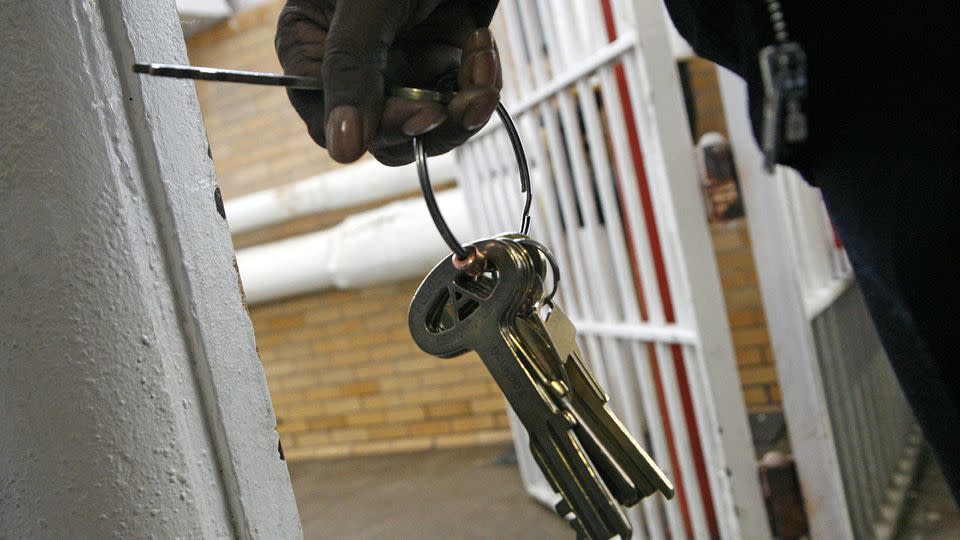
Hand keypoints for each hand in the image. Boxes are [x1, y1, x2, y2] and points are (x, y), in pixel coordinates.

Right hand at [275, 0, 501, 164]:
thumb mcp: (368, 6)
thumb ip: (351, 72)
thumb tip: (341, 148)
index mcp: (310, 45)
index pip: (329, 120)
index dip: (376, 128)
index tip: (421, 115)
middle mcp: (353, 65)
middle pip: (383, 135)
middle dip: (429, 118)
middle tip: (454, 102)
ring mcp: (399, 65)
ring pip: (428, 128)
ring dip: (462, 104)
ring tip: (478, 62)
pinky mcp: (440, 64)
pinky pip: (459, 103)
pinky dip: (479, 83)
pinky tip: (481, 48)